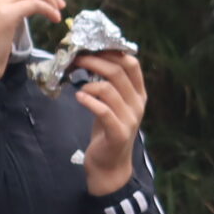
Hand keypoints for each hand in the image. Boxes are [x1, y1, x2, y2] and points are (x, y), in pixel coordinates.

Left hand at [72, 50, 147, 196]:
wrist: (109, 165)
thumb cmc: (108, 131)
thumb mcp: (112, 104)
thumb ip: (109, 85)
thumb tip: (89, 59)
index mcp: (138, 93)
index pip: (132, 63)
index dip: (111, 52)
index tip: (92, 47)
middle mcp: (138, 104)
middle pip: (118, 71)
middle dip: (94, 61)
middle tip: (76, 59)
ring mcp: (130, 119)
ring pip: (109, 89)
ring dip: (88, 82)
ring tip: (75, 83)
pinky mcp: (118, 133)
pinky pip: (104, 111)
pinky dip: (89, 101)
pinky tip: (78, 98)